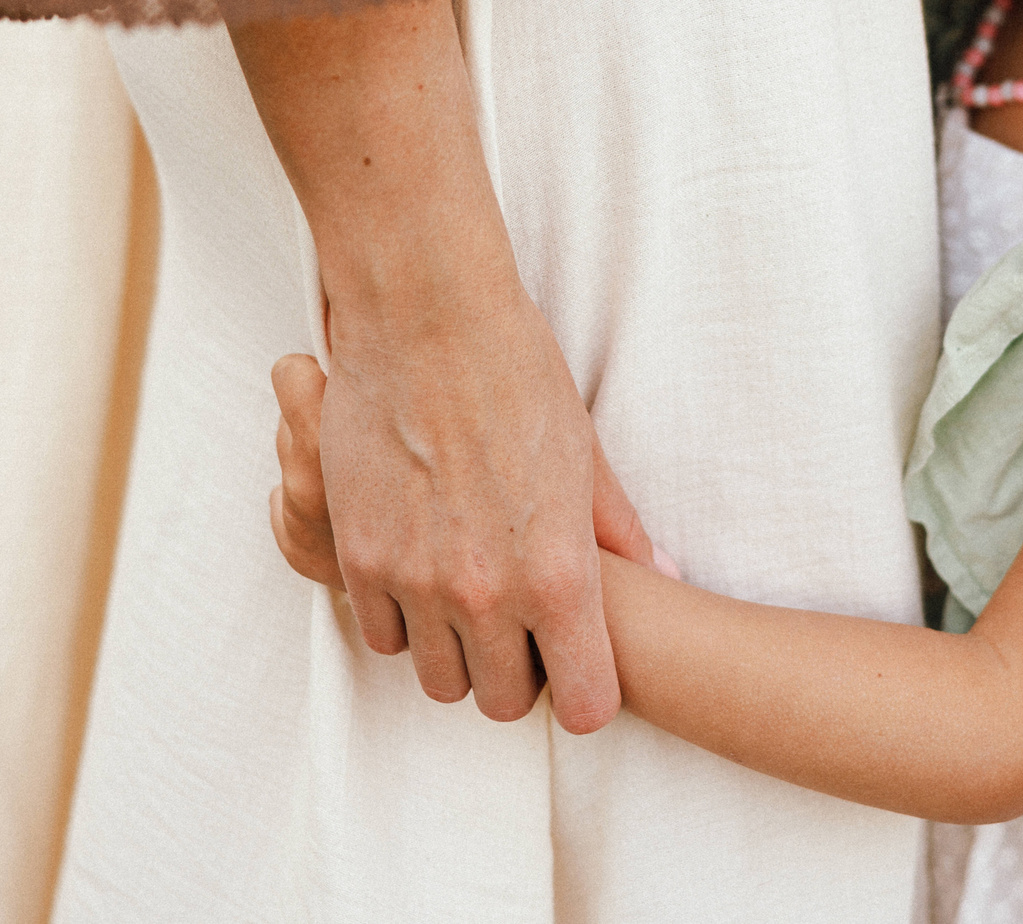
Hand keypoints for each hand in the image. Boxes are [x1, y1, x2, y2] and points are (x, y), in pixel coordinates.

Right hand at [267, 350, 662, 689]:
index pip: (584, 704)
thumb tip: (663, 576)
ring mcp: (417, 582)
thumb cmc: (517, 374)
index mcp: (558, 575)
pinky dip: (402, 619)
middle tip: (520, 629)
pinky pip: (382, 635)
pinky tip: (420, 574)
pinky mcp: (359, 558)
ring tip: (467, 600)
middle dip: (517, 676)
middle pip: (504, 703)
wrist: (426, 319)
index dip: (585, 693)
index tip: (577, 669)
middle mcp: (487, 594)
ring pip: (439, 680)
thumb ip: (619, 532)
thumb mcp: (584, 455)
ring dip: (456, 652)